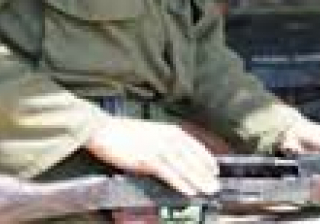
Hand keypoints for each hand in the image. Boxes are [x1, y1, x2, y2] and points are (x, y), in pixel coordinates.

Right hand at [85, 117, 218, 195]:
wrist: (103, 129)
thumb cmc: (123, 132)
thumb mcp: (151, 132)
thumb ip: (165, 141)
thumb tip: (175, 154)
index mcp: (170, 130)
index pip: (195, 146)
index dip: (206, 159)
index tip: (215, 169)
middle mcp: (168, 138)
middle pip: (192, 158)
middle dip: (206, 173)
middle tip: (216, 185)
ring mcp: (159, 148)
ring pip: (184, 167)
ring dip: (198, 180)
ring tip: (208, 190)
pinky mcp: (148, 159)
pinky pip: (169, 174)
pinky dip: (181, 183)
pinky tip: (189, 191)